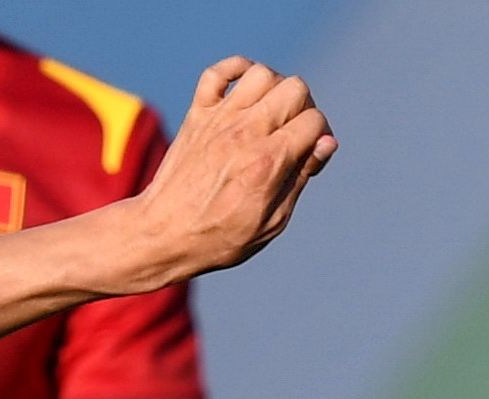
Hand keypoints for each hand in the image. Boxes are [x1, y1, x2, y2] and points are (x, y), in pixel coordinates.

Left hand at [115, 60, 337, 288]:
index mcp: (268, 162)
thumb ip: (301, 176)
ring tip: (268, 114)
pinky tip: (244, 89)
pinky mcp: (197, 115)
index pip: (314, 122)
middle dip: (303, 108)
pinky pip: (217, 72)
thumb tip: (327, 142)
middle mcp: (245, 134)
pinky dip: (235, 70)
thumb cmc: (218, 238)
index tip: (308, 154)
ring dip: (273, 89)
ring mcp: (219, 120)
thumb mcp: (271, 221)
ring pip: (262, 74)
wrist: (161, 235)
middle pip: (295, 88)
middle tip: (291, 133)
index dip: (320, 136)